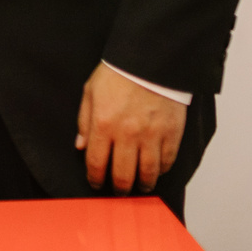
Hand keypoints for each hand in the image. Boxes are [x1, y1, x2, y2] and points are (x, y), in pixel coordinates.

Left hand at [76, 62, 186, 193]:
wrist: (150, 59)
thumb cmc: (118, 72)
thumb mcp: (90, 91)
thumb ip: (84, 121)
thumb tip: (80, 146)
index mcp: (103, 124)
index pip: (96, 163)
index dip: (95, 178)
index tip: (96, 183)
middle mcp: (127, 134)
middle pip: (122, 175)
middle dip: (119, 188)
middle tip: (118, 191)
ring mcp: (151, 136)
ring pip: (147, 173)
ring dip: (142, 185)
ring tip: (139, 186)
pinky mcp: (171, 133)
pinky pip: (167, 161)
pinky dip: (161, 170)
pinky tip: (156, 170)